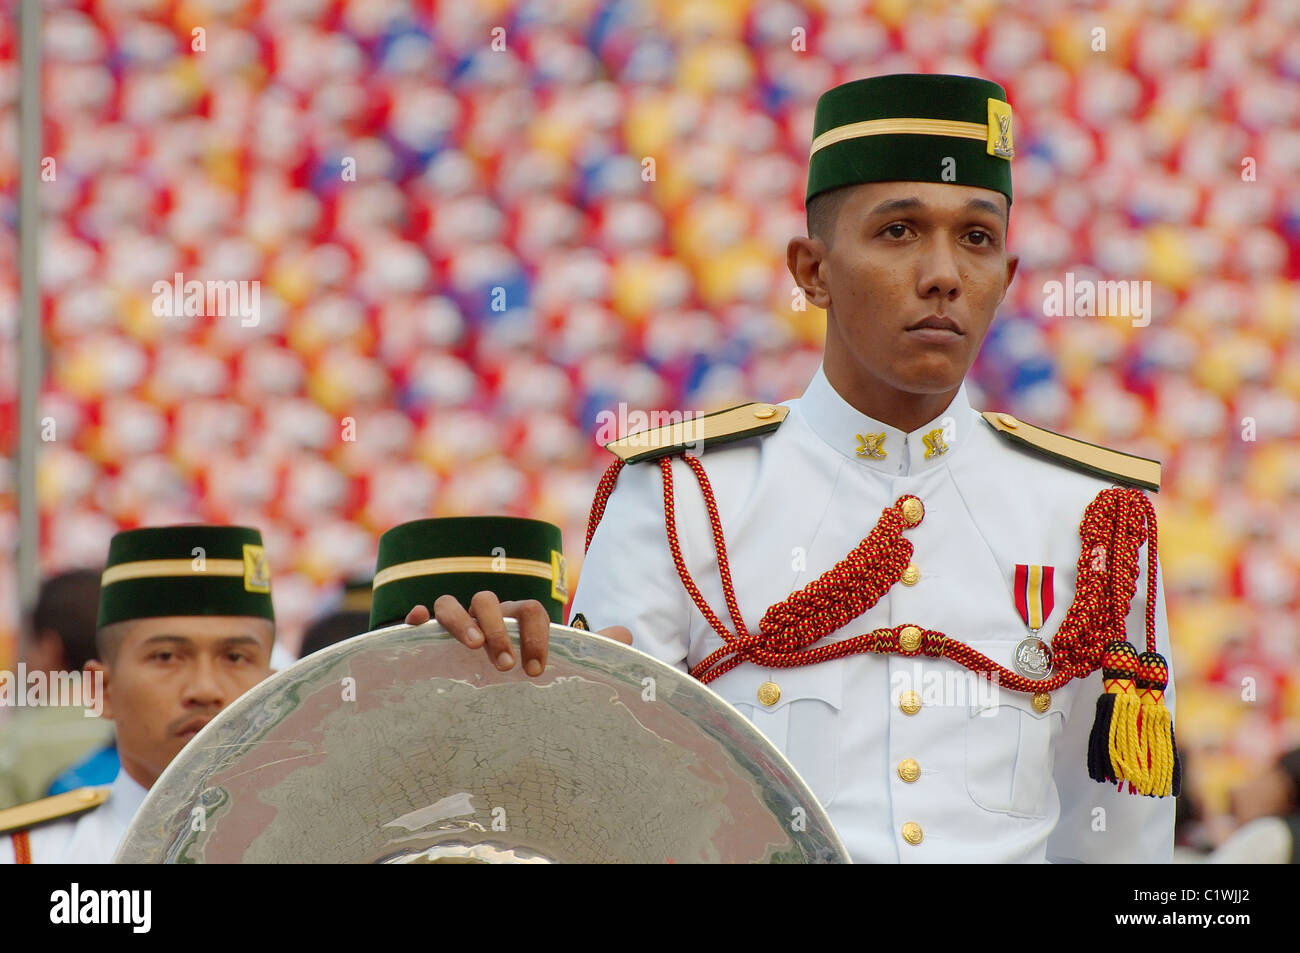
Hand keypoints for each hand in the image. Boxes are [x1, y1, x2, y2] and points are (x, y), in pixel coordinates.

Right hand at [404, 592, 631, 676]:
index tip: (537, 670)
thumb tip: (627, 636)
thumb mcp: (556, 663)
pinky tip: (417, 624)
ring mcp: (453, 622)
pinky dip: (417, 615)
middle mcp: (485, 615)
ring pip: (450, 602)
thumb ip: (591, 649)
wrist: (481, 693)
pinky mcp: (424, 637)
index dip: (535, 634)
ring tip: (472, 648)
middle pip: (489, 599)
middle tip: (507, 666)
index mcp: (517, 618)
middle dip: (500, 629)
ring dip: (461, 620)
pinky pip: (416, 615)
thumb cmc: (520, 673)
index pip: (529, 609)